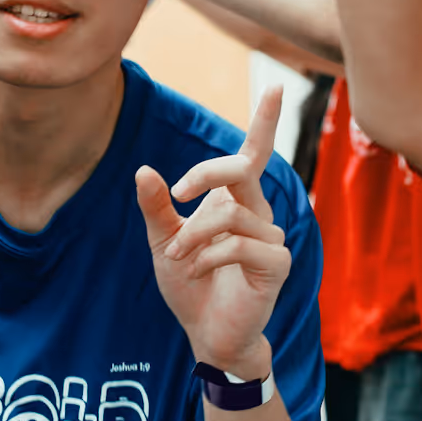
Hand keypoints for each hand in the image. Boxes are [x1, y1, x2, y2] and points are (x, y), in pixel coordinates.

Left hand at [136, 86, 288, 372]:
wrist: (207, 334)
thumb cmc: (190, 286)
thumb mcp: (162, 242)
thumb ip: (156, 208)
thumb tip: (144, 170)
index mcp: (233, 201)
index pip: (253, 154)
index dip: (265, 121)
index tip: (273, 86)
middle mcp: (258, 212)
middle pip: (243, 169)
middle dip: (207, 172)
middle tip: (178, 193)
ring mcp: (272, 238)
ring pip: (231, 214)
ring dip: (193, 235)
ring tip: (176, 256)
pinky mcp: (277, 264)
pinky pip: (240, 245)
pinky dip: (207, 257)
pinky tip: (195, 271)